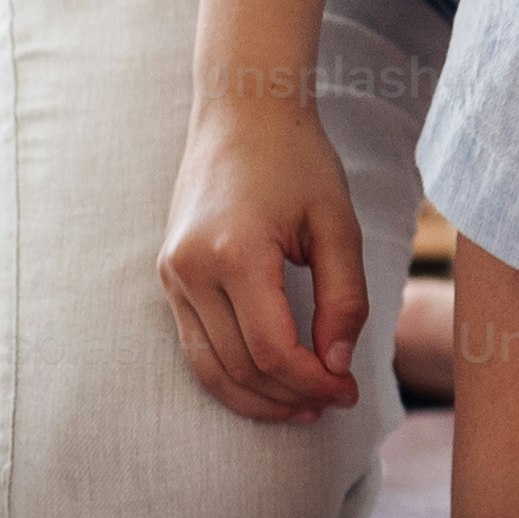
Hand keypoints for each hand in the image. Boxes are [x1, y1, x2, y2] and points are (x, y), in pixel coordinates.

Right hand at [157, 92, 366, 423]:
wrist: (241, 113)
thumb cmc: (298, 162)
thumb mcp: (338, 225)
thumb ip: (344, 298)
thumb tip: (336, 365)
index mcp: (236, 255)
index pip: (273, 352)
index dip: (315, 382)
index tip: (349, 390)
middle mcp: (191, 271)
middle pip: (240, 368)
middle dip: (291, 396)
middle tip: (335, 400)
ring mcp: (172, 275)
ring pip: (209, 369)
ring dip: (257, 398)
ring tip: (305, 405)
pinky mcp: (169, 277)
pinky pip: (195, 346)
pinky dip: (231, 374)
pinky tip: (271, 382)